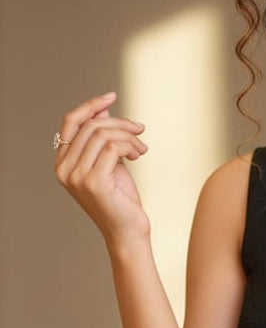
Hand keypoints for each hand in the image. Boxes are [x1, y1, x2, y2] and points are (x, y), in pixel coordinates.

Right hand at [54, 91, 149, 246]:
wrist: (128, 231)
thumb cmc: (120, 199)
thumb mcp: (109, 162)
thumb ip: (101, 138)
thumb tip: (102, 110)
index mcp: (63, 163)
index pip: (71, 122)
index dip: (91, 106)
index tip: (112, 96)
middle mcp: (64, 169)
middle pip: (91, 126)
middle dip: (120, 123)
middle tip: (140, 130)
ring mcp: (77, 176)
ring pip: (103, 134)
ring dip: (129, 136)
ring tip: (142, 148)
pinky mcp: (94, 182)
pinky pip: (113, 147)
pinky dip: (131, 145)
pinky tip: (139, 155)